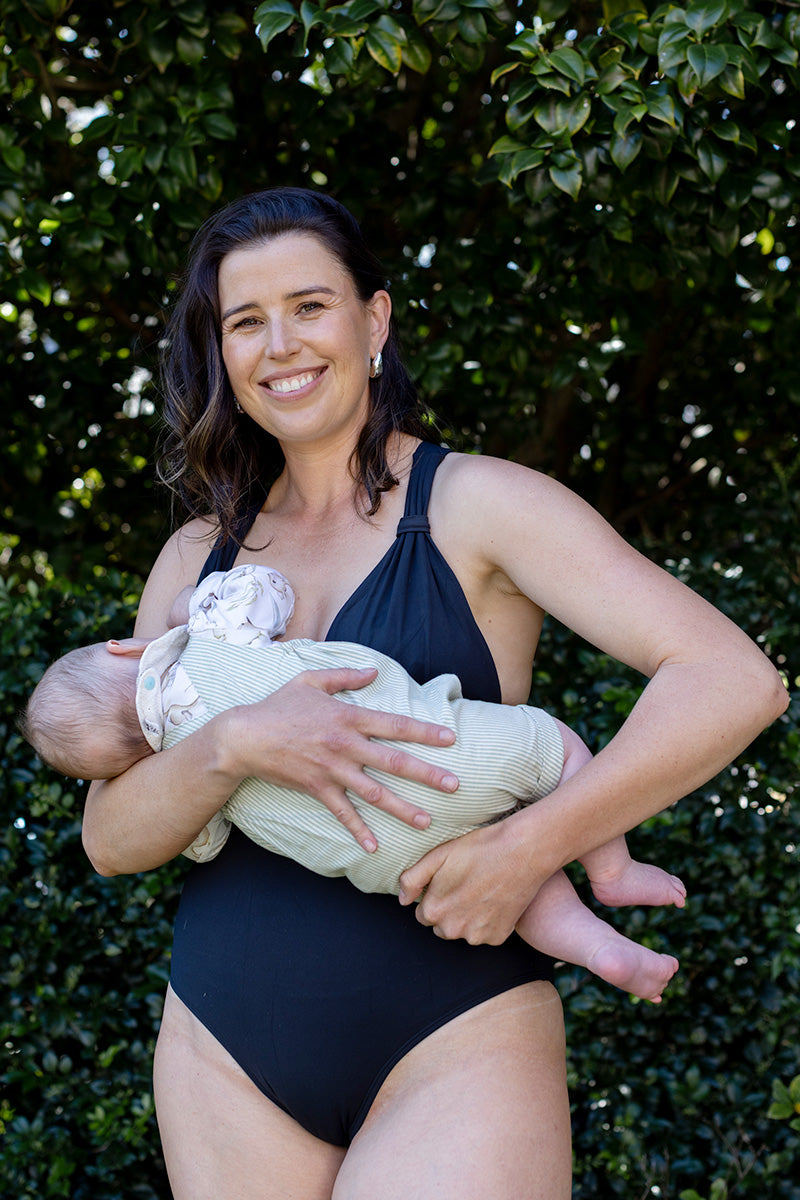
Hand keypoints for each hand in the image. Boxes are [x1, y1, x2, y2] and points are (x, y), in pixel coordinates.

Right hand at [222, 666, 457, 851]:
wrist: (244, 736)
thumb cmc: (279, 705)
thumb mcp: (311, 681)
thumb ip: (346, 676)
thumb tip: (374, 671)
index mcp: (349, 717)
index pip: (396, 725)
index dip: (426, 732)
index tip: (451, 739)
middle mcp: (346, 745)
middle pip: (394, 761)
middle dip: (427, 775)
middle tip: (455, 785)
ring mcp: (332, 770)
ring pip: (374, 792)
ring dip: (402, 808)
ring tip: (426, 821)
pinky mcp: (317, 789)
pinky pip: (342, 813)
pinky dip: (358, 831)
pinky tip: (374, 847)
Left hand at [398, 819, 543, 944]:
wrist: (522, 852)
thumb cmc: (479, 849)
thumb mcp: (438, 855)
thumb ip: (412, 880)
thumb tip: (402, 900)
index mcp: (434, 910)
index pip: (423, 913)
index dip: (435, 896)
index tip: (449, 882)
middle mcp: (453, 930)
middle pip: (442, 926)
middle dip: (448, 910)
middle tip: (466, 885)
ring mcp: (477, 936)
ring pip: (463, 931)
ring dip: (467, 917)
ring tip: (481, 890)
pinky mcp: (498, 937)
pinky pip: (485, 933)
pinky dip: (488, 921)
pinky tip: (494, 899)